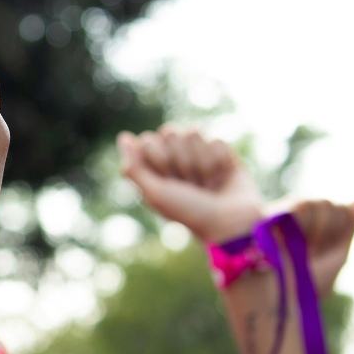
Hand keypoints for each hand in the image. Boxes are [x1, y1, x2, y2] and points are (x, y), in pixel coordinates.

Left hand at [118, 125, 263, 241]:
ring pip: (192, 132)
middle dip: (180, 161)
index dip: (158, 159)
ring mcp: (197, 152)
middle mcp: (174, 156)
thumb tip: (124, 137)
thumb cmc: (189, 212)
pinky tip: (221, 178)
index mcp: (154, 167)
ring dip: (200, 163)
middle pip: (169, 132)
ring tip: (206, 184)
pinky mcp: (221, 152)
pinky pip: (215, 141)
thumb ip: (135, 168)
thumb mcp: (155, 194)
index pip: (148, 140)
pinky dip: (219, 163)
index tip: (167, 181)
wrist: (230, 222)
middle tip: (189, 185)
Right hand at [288, 197, 353, 297]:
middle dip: (333, 231)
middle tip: (316, 253)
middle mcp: (300, 221)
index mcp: (314, 232)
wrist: (281, 291)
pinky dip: (308, 225)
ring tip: (306, 250)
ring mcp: (287, 215)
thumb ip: (349, 225)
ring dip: (322, 230)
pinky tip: (296, 241)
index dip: (341, 232)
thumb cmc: (308, 281)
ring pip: (325, 204)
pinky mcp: (275, 212)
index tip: (327, 253)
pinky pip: (308, 204)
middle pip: (336, 208)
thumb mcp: (338, 255)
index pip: (343, 213)